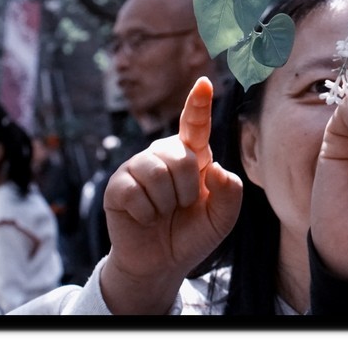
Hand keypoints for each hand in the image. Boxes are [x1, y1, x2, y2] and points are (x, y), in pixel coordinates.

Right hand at [99, 77, 242, 312]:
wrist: (162, 264)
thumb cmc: (192, 233)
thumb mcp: (223, 217)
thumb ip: (230, 192)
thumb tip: (214, 167)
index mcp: (193, 155)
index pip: (196, 124)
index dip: (199, 103)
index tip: (204, 83)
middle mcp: (164, 154)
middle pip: (182, 157)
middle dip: (188, 190)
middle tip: (182, 207)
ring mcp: (138, 167)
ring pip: (158, 173)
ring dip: (167, 203)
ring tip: (163, 212)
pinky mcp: (117, 185)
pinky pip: (135, 192)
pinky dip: (146, 213)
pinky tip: (144, 218)